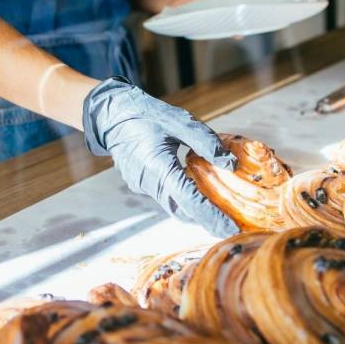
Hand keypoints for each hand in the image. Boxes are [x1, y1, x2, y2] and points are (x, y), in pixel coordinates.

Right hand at [83, 77, 239, 236]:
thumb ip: (206, 142)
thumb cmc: (147, 114)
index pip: (189, 200)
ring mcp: (142, 186)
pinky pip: (166, 198)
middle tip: (233, 226)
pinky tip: (200, 192)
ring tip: (222, 212)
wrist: (111, 115)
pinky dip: (184, 200)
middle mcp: (149, 182)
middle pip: (182, 211)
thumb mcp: (179, 121)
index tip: (232, 229)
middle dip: (207, 221)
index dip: (211, 216)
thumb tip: (231, 165)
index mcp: (158, 166)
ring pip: (174, 207)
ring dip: (196, 212)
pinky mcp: (140, 185)